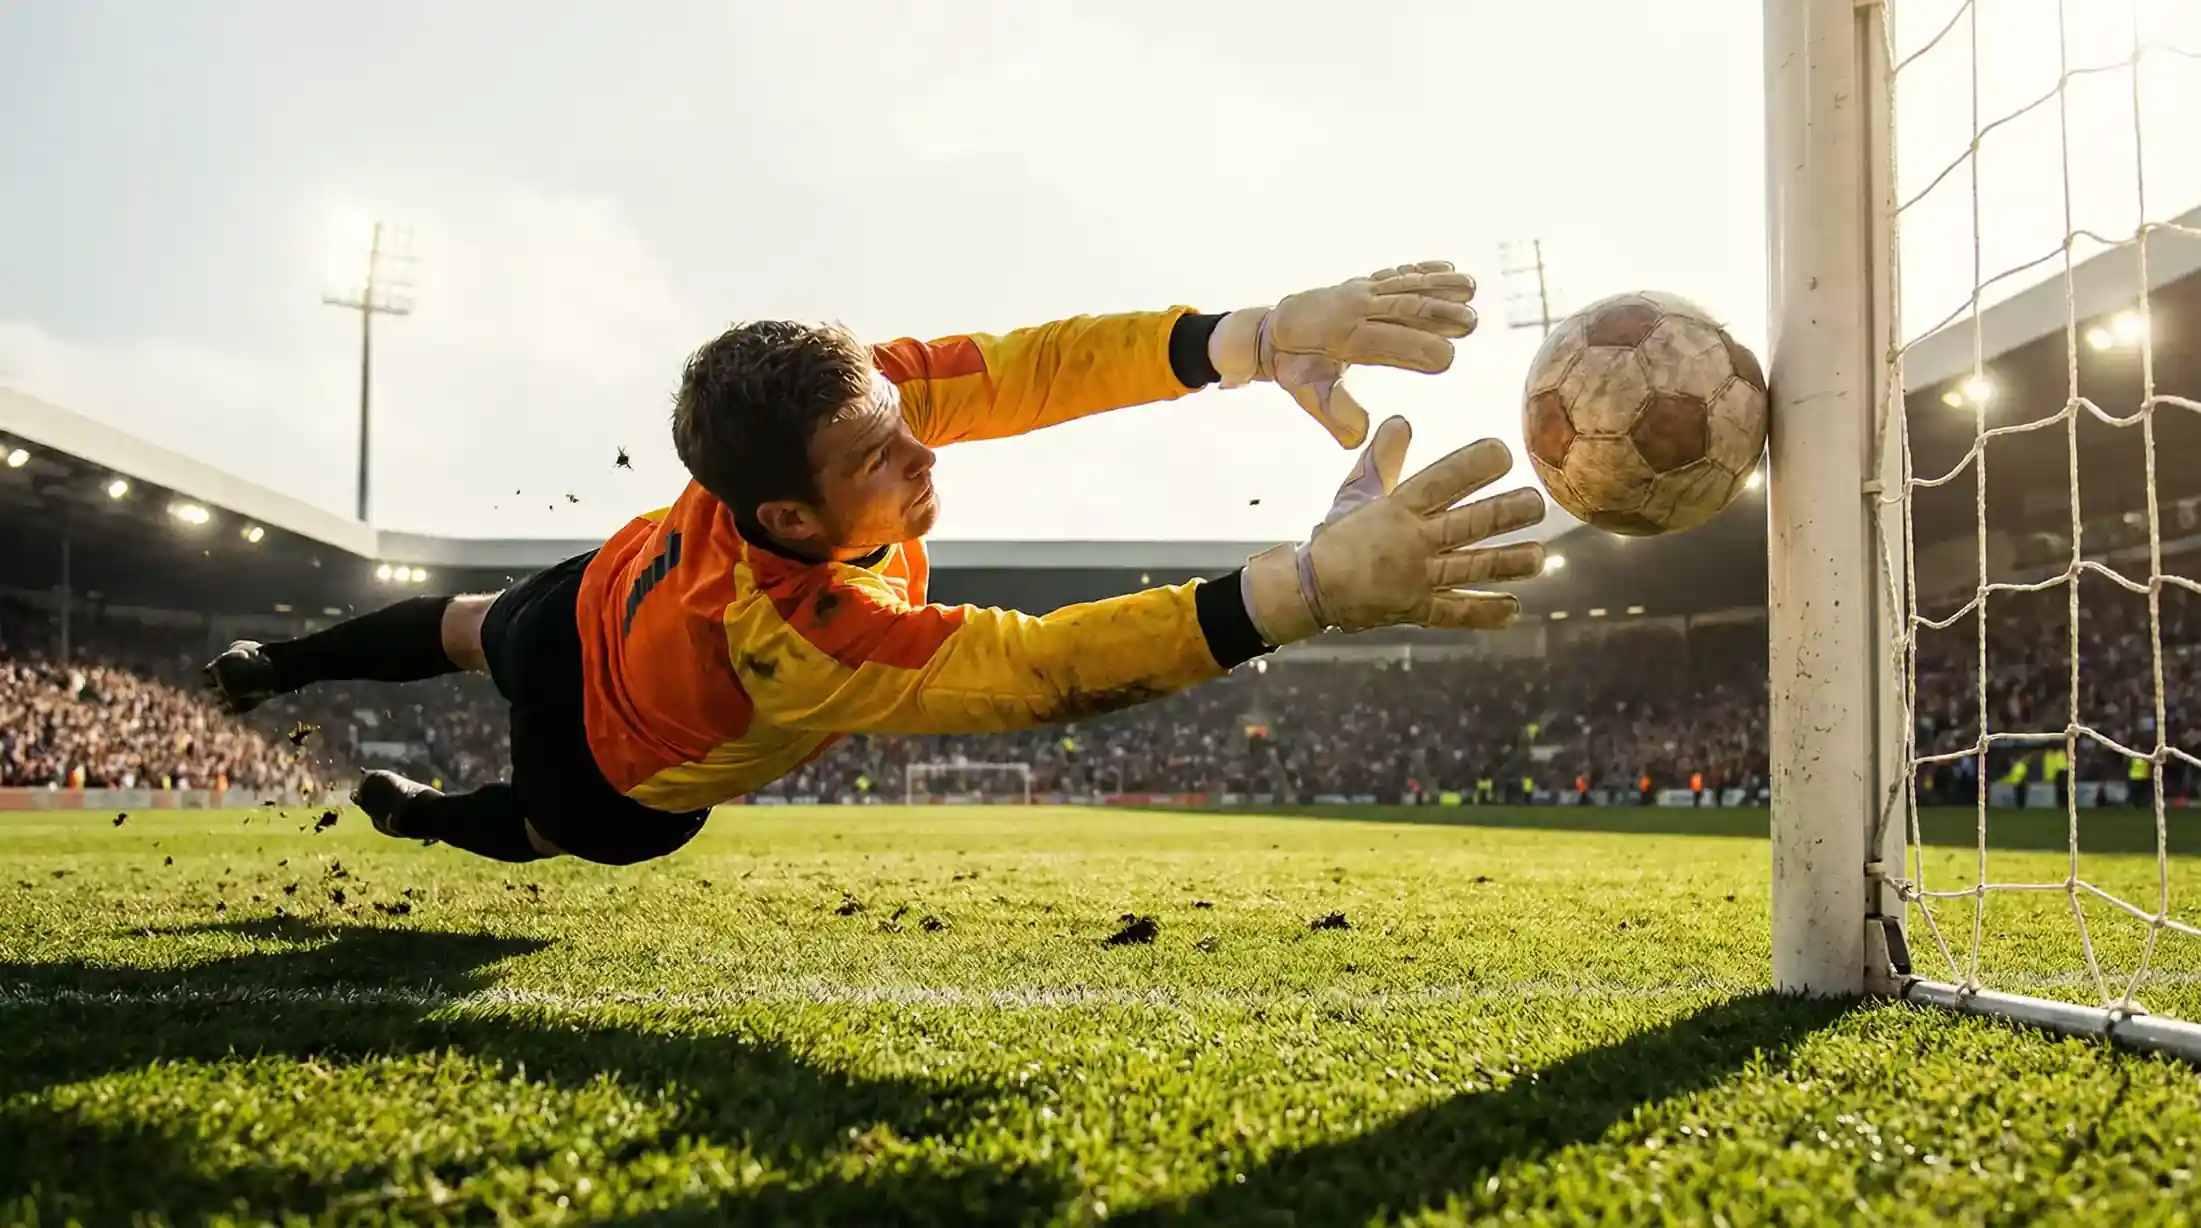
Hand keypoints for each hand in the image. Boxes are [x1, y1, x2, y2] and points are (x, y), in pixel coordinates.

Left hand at [1209, 261, 1479, 447]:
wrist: (1273, 330)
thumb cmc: (1295, 367)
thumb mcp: (1307, 393)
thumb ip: (1334, 413)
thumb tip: (1357, 439)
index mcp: (1341, 337)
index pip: (1382, 343)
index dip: (1414, 349)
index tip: (1448, 358)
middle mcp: (1353, 308)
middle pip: (1401, 309)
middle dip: (1438, 315)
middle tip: (1471, 322)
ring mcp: (1360, 291)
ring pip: (1404, 286)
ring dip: (1439, 286)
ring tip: (1472, 287)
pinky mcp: (1365, 284)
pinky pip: (1396, 274)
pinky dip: (1423, 269)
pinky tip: (1449, 267)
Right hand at [1241, 416, 1545, 643]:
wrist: (1311, 589)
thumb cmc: (1337, 535)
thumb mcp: (1356, 491)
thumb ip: (1383, 457)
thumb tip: (1401, 420)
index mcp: (1398, 508)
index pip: (1441, 481)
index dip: (1473, 466)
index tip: (1503, 452)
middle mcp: (1412, 541)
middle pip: (1468, 524)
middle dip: (1506, 513)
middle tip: (1537, 504)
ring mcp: (1417, 578)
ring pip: (1471, 567)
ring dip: (1508, 562)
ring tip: (1539, 555)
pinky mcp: (1417, 609)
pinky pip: (1455, 612)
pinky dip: (1484, 612)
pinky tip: (1514, 608)